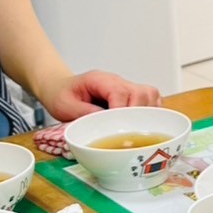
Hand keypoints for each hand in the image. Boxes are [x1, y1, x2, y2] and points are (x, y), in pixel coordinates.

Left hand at [44, 70, 160, 121]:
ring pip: (150, 95)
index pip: (120, 92)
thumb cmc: (62, 95)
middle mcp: (117, 81)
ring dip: (148, 113)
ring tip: (137, 129)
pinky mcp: (132, 95)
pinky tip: (142, 124)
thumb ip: (84, 113)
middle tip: (129, 132)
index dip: (122, 111)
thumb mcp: (65, 105)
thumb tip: (104, 123)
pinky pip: (151, 100)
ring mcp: (127, 87)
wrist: (60, 88)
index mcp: (100, 80)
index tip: (119, 128)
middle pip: (141, 92)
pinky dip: (151, 112)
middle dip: (139, 114)